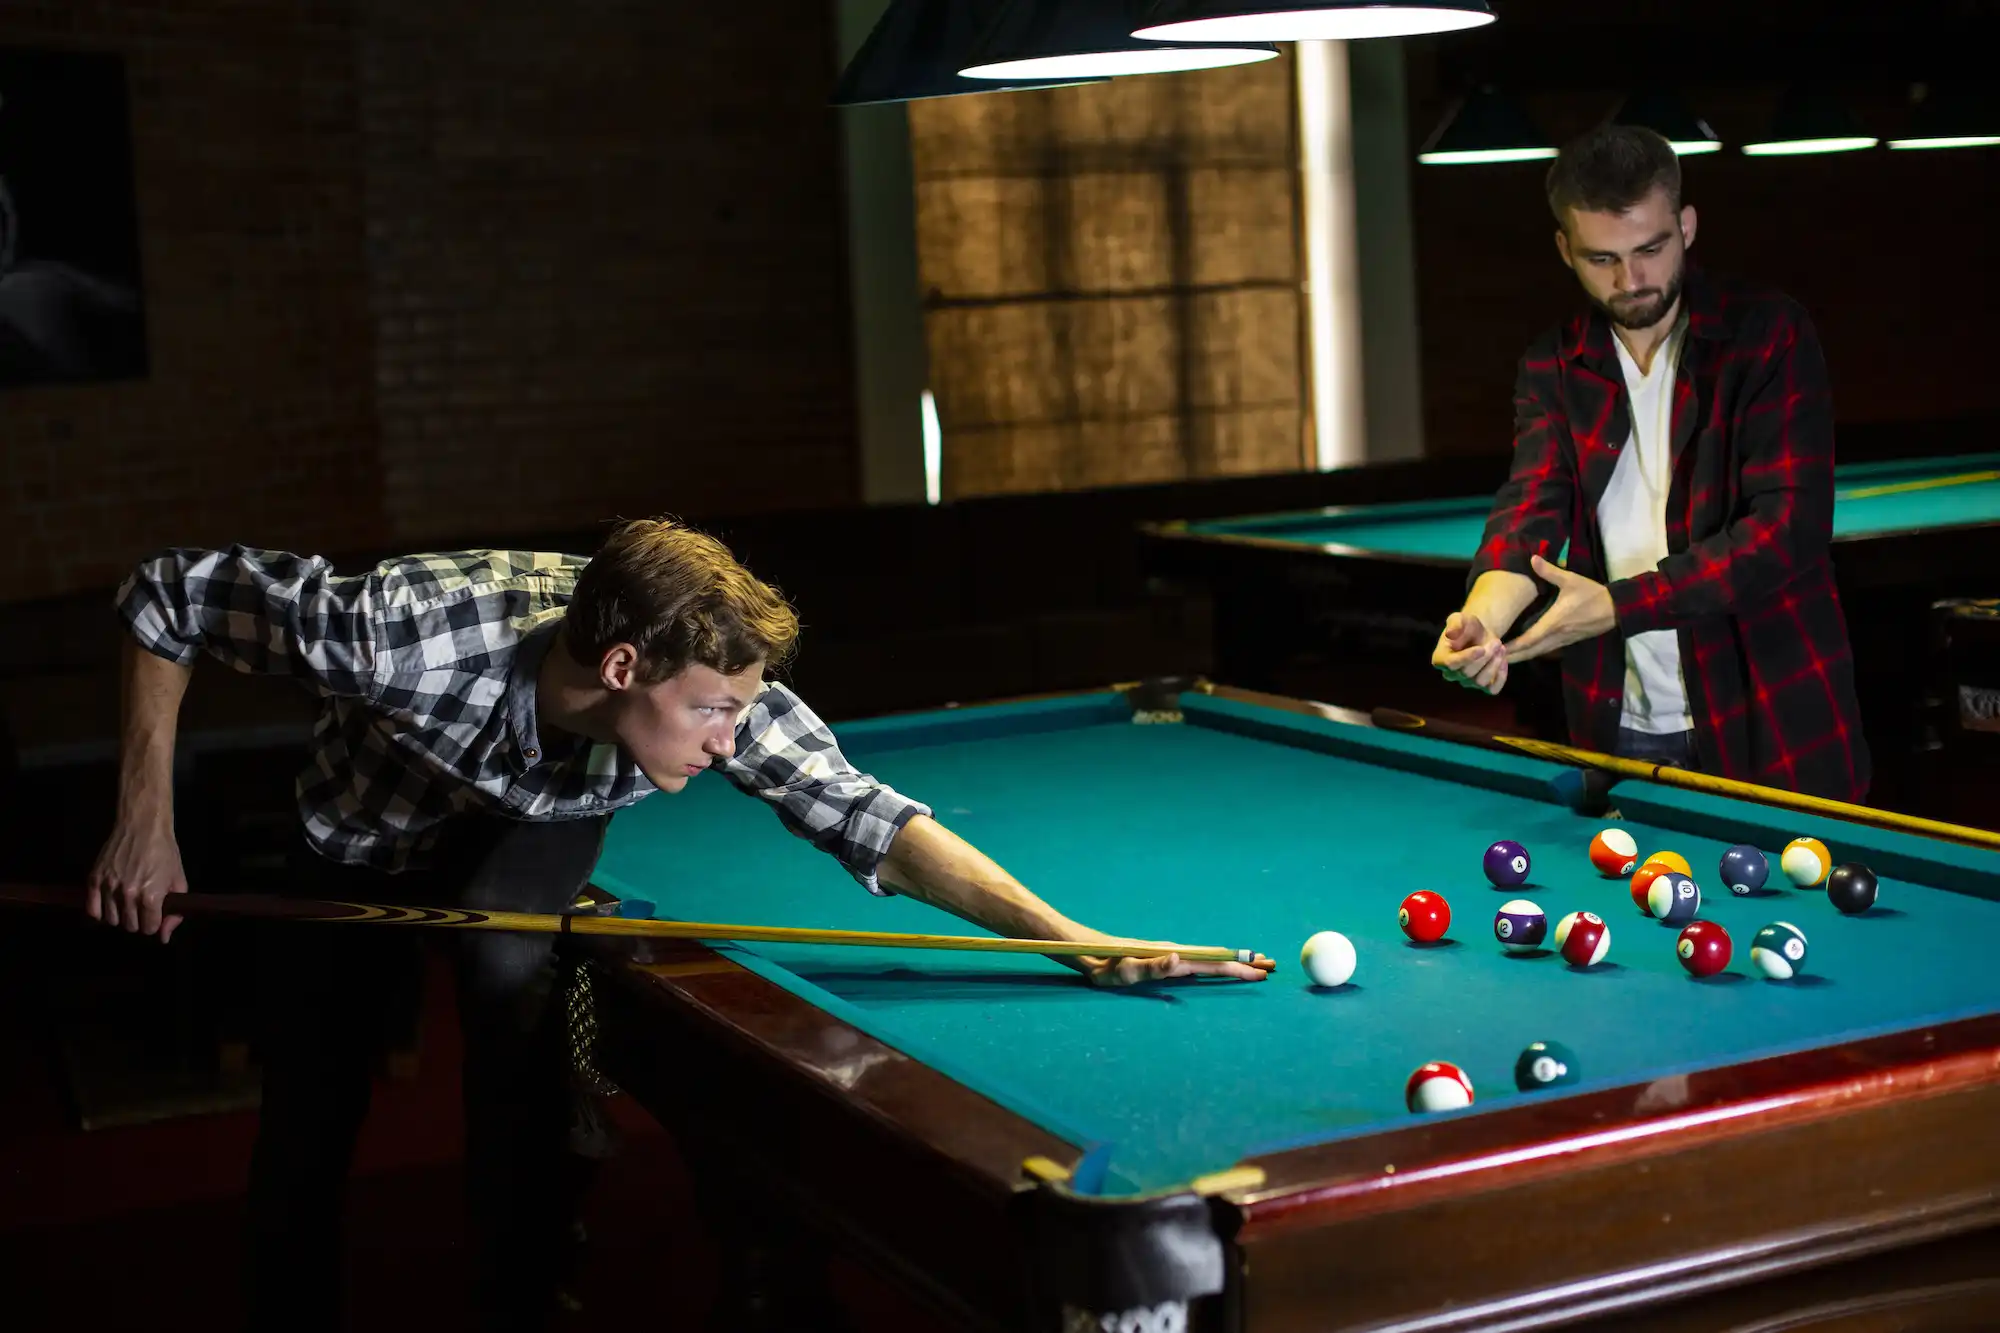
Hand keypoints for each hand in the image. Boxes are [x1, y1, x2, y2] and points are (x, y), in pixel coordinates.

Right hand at [86, 811, 188, 940]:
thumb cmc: (165, 853)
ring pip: (111, 921)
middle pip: (130, 926)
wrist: (143, 827)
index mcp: (150, 896)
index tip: (154, 914)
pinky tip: (109, 905)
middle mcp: (128, 895)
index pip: (148, 929)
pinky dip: (100, 912)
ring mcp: (109, 887)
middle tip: (141, 907)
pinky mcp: (94, 879)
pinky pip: (92, 910)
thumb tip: (163, 938)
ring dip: (120, 916)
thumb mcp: (179, 882)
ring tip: (127, 903)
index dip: (153, 923)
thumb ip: (174, 913)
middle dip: (138, 921)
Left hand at [1059, 928, 1270, 986]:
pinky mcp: (1165, 959)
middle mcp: (1176, 953)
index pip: (1211, 964)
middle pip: (1216, 959)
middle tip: (1271, 967)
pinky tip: (1222, 968)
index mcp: (1172, 956)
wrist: (1091, 953)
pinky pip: (1198, 963)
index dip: (1236, 969)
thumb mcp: (1126, 971)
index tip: (1259, 972)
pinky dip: (1217, 965)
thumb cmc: (1106, 966)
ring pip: (1210, 960)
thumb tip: (1180, 958)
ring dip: (1234, 963)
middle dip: (1244, 964)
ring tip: (1256, 966)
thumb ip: (1152, 966)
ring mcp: (1171, 955)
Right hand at [1432, 611, 1508, 694]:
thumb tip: (1450, 634)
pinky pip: (1492, 690)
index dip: (1467, 658)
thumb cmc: (1467, 627)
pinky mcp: (1483, 686)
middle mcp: (1451, 674)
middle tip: (1496, 641)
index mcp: (1440, 659)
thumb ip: (1454, 624)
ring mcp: (1467, 682)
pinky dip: (1501, 677)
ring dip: (1494, 665)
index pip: (1451, 664)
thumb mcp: (1460, 618)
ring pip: (1480, 682)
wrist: (1480, 635)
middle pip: (1467, 673)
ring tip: (1501, 648)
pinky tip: (1503, 661)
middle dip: (1485, 657)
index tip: (1481, 649)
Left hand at [1503, 554, 1616, 663]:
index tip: (1497, 649)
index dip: (1513, 646)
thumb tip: (1532, 558)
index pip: (1529, 639)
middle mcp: (1556, 635)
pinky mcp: (1568, 641)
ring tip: (1504, 659)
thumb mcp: (1571, 580)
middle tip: (1493, 660)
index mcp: (1554, 622)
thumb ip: (1550, 571)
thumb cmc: (1592, 594)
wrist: (1616, 609)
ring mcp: (1563, 640)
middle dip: (1513, 657)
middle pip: (1530, 651)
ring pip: (1538, 653)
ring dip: (1522, 656)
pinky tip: (1525, 652)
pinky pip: (1546, 650)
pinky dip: (1533, 653)